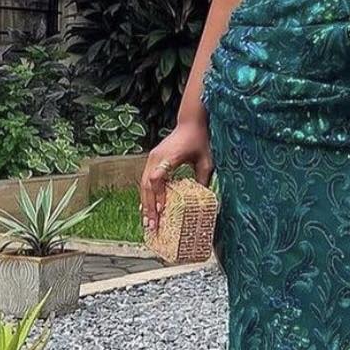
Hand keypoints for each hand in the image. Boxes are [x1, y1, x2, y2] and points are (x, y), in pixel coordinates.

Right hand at [139, 118, 213, 232]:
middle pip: (147, 185)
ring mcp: (151, 158)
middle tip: (152, 225)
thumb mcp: (206, 160)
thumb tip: (204, 200)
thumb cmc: (199, 141)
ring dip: (145, 204)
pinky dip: (146, 196)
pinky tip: (146, 210)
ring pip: (143, 185)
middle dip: (149, 207)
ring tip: (147, 223)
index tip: (161, 209)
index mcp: (169, 156)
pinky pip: (145, 181)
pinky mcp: (151, 160)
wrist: (190, 123)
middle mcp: (156, 157)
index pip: (158, 177)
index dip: (158, 194)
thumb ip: (203, 178)